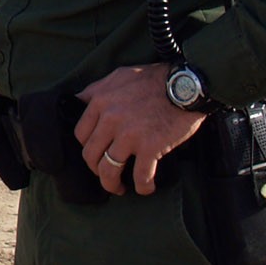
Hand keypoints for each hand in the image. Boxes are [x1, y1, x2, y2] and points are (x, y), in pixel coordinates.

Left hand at [74, 63, 204, 195]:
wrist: (186, 84)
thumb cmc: (154, 79)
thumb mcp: (119, 76)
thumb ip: (97, 89)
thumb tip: (79, 101)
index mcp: (100, 102)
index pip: (81, 134)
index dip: (87, 148)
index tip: (96, 153)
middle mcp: (110, 119)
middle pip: (90, 154)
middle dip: (96, 169)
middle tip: (105, 173)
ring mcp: (129, 134)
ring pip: (109, 169)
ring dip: (112, 184)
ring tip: (119, 188)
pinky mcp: (150, 147)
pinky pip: (141, 175)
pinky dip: (143, 186)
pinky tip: (146, 188)